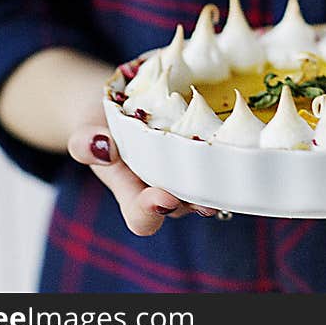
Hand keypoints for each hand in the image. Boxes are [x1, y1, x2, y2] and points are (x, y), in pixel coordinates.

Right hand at [67, 114, 217, 234]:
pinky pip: (222, 161)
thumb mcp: (84, 130)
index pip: (143, 218)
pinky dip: (229, 151)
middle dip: (196, 195)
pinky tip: (241, 132)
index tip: (162, 196)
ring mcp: (188, 175)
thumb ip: (84, 143)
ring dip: (219, 176)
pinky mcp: (206, 154)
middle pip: (186, 204)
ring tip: (229, 154)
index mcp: (132, 194)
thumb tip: (101, 146)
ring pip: (209, 186)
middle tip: (207, 178)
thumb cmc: (100, 126)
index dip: (153, 212)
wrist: (118, 105)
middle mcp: (165, 190)